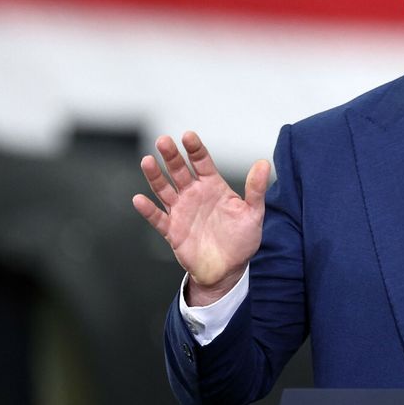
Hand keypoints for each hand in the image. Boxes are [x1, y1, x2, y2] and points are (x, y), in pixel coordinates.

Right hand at [132, 131, 270, 304]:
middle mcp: (194, 195)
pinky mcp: (172, 231)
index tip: (188, 136)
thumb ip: (256, 189)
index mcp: (213, 187)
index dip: (194, 149)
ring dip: (155, 177)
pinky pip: (158, 218)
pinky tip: (140, 199)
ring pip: (164, 190)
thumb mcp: (253, 213)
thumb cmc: (242, 239)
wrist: (229, 269)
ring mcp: (181, 211)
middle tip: (163, 141)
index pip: (202, 162)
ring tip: (147, 161)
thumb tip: (263, 164)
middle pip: (179, 171)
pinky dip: (148, 210)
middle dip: (171, 156)